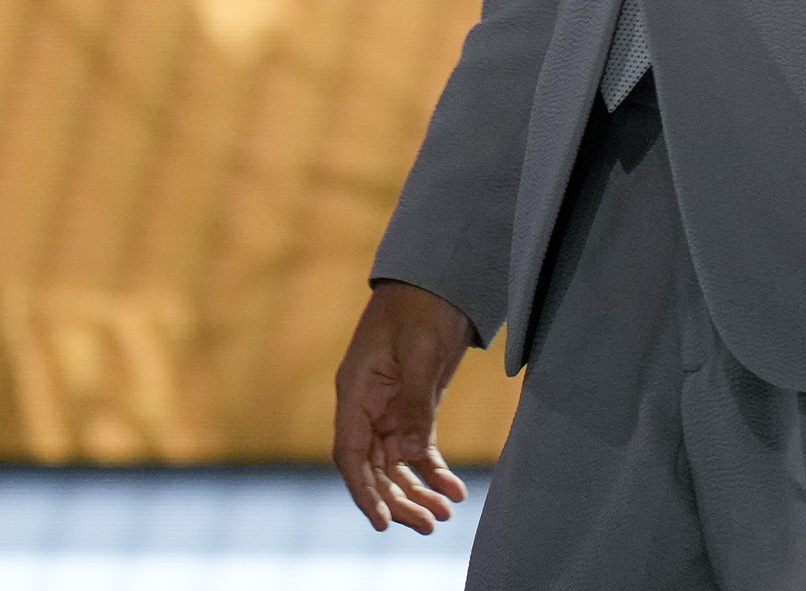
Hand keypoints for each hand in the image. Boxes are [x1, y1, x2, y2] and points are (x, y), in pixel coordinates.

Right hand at [332, 280, 475, 534]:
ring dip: (417, 492)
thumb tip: (411, 456)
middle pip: (375, 467)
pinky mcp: (415, 407)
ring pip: (396, 465)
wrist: (438, 279)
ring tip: (444, 516)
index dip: (364, 491)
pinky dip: (435, 472)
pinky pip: (419, 449)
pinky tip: (455, 490)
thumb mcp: (418, 352)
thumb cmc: (420, 307)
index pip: (350, 452)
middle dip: (398, 500)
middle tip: (429, 525)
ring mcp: (390, 408)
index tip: (383, 522)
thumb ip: (414, 404)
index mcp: (355, 390)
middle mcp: (368, 406)